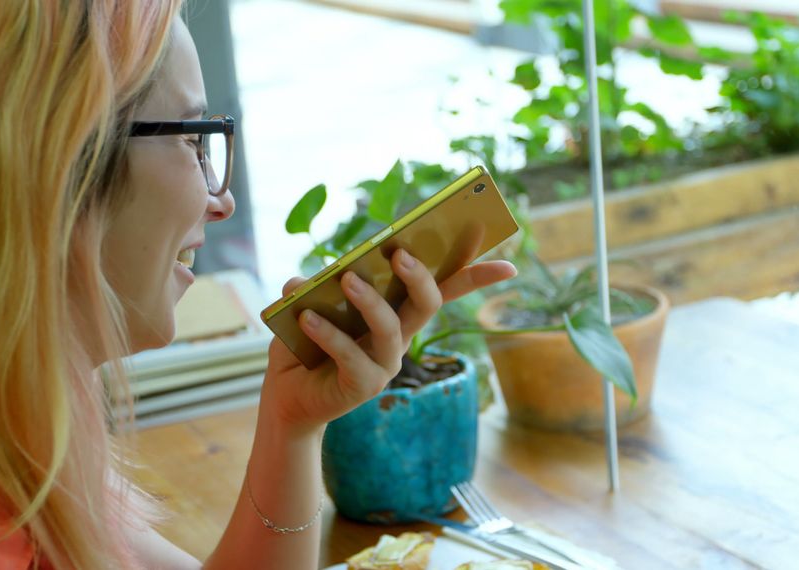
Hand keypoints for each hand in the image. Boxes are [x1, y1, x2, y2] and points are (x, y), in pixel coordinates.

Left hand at [258, 249, 515, 433]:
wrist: (288, 399)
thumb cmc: (304, 346)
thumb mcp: (304, 305)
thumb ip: (307, 287)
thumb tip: (304, 280)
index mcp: (396, 313)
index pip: (444, 290)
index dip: (476, 276)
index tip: (510, 266)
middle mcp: (399, 338)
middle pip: (428, 304)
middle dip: (420, 277)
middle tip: (399, 252)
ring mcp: (385, 364)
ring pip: (391, 328)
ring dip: (370, 300)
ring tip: (346, 279)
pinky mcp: (363, 386)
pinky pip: (351, 356)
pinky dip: (329, 333)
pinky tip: (309, 318)